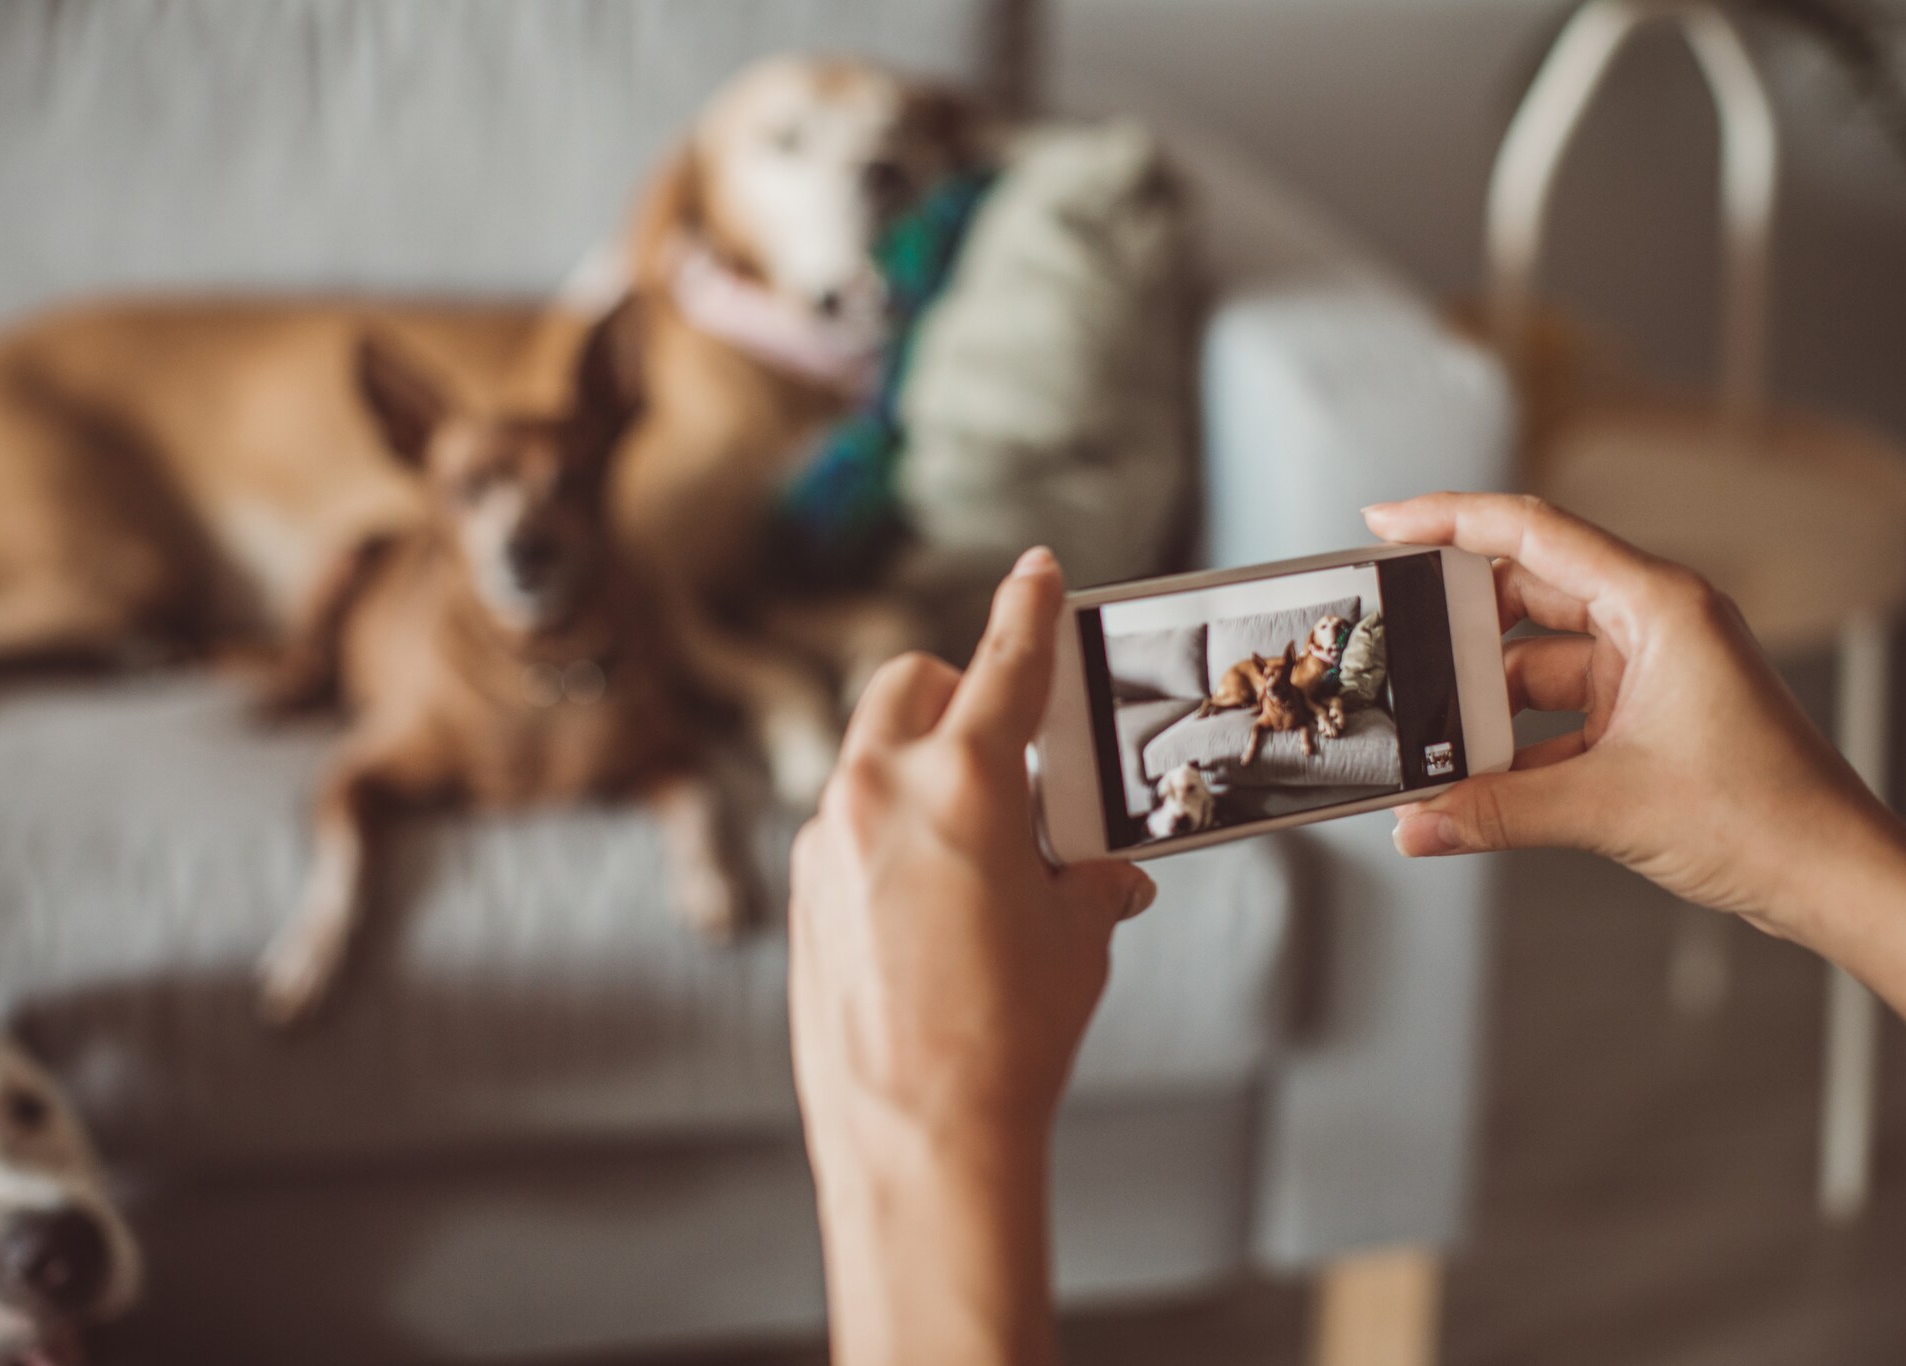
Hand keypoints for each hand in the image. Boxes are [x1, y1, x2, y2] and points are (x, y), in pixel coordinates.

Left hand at [788, 545, 1154, 1365]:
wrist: (918, 1133)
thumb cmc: (1009, 1033)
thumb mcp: (1077, 937)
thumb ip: (1088, 879)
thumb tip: (1103, 876)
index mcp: (964, 780)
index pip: (1005, 660)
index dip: (1029, 606)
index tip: (1037, 570)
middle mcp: (881, 789)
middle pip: (912, 683)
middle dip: (958, 690)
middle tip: (1009, 745)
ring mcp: (827, 837)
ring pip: (873, 756)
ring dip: (923, 768)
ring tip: (977, 849)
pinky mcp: (802, 889)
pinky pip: (848, 823)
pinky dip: (889, 829)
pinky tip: (929, 902)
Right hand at [1367, 493, 1901, 941]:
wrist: (1834, 878)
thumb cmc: (1772, 816)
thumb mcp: (1610, 805)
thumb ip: (1498, 812)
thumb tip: (1418, 822)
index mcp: (1659, 605)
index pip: (1533, 532)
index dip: (1450, 520)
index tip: (1387, 522)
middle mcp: (1654, 625)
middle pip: (1526, 595)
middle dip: (1456, 626)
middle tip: (1393, 641)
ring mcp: (1649, 673)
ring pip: (1535, 663)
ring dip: (1483, 702)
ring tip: (1430, 735)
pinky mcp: (1644, 720)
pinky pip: (1555, 715)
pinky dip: (1514, 745)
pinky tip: (1474, 781)